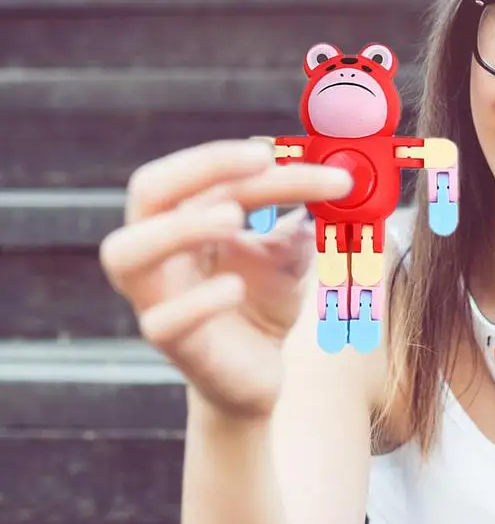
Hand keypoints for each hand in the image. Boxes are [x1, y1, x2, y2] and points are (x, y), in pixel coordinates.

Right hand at [99, 139, 352, 421]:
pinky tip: (236, 289)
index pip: (201, 175)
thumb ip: (301, 219)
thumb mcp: (289, 253)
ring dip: (180, 227)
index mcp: (185, 221)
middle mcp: (161, 254)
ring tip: (233, 215)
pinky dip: (197, 301)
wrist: (262, 373)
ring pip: (128, 253)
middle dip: (200, 167)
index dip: (236, 158)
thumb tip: (337, 176)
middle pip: (147, 192)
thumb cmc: (265, 304)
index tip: (282, 150)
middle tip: (260, 162)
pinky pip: (162, 321)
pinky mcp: (176, 346)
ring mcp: (159, 300)